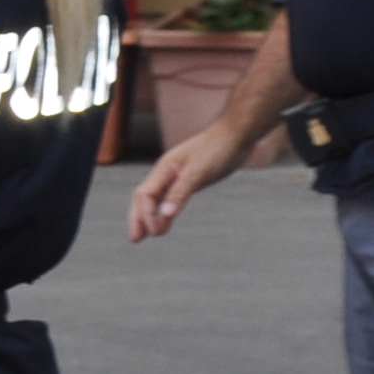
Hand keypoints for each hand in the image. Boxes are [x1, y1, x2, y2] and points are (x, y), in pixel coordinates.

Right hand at [126, 123, 243, 242]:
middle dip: (138, 218)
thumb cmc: (219, 148)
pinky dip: (165, 210)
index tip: (154, 233)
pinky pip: (170, 197)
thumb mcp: (199, 172)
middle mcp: (166, 172)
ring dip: (149, 216)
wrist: (238, 134)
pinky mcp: (190, 178)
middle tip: (135, 240)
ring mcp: (177, 175)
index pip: (144, 195)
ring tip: (146, 235)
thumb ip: (180, 193)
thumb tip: (164, 216)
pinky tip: (167, 220)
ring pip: (155, 198)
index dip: (145, 215)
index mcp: (164, 168)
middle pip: (143, 197)